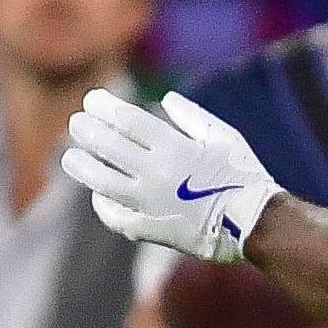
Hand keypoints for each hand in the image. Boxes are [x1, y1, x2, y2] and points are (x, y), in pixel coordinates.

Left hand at [63, 88, 280, 263]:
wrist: (256, 224)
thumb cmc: (244, 176)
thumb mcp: (225, 137)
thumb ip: (192, 117)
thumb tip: (165, 99)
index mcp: (175, 147)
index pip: (126, 119)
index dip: (104, 106)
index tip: (92, 100)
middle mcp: (156, 173)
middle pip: (107, 146)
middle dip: (87, 130)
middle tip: (77, 123)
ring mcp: (150, 203)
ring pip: (101, 181)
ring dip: (81, 167)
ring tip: (70, 158)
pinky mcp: (151, 229)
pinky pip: (116, 216)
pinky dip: (103, 205)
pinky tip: (98, 196)